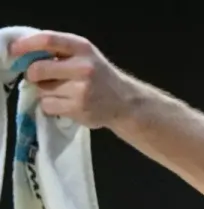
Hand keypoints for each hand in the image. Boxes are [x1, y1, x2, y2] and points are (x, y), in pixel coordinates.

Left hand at [10, 31, 131, 128]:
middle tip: (39, 78)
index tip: (15, 52)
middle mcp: (84, 67)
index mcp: (83, 48)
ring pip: (42, 90)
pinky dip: (51, 105)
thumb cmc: (99, 76)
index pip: (48, 40)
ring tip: (61, 92)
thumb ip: (59, 51)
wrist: (125, 102)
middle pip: (38, 69)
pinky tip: (65, 103)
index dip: (26, 45)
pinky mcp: (79, 109)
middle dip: (33, 75)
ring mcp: (82, 90)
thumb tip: (25, 55)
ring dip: (45, 92)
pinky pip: (48, 106)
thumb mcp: (84, 55)